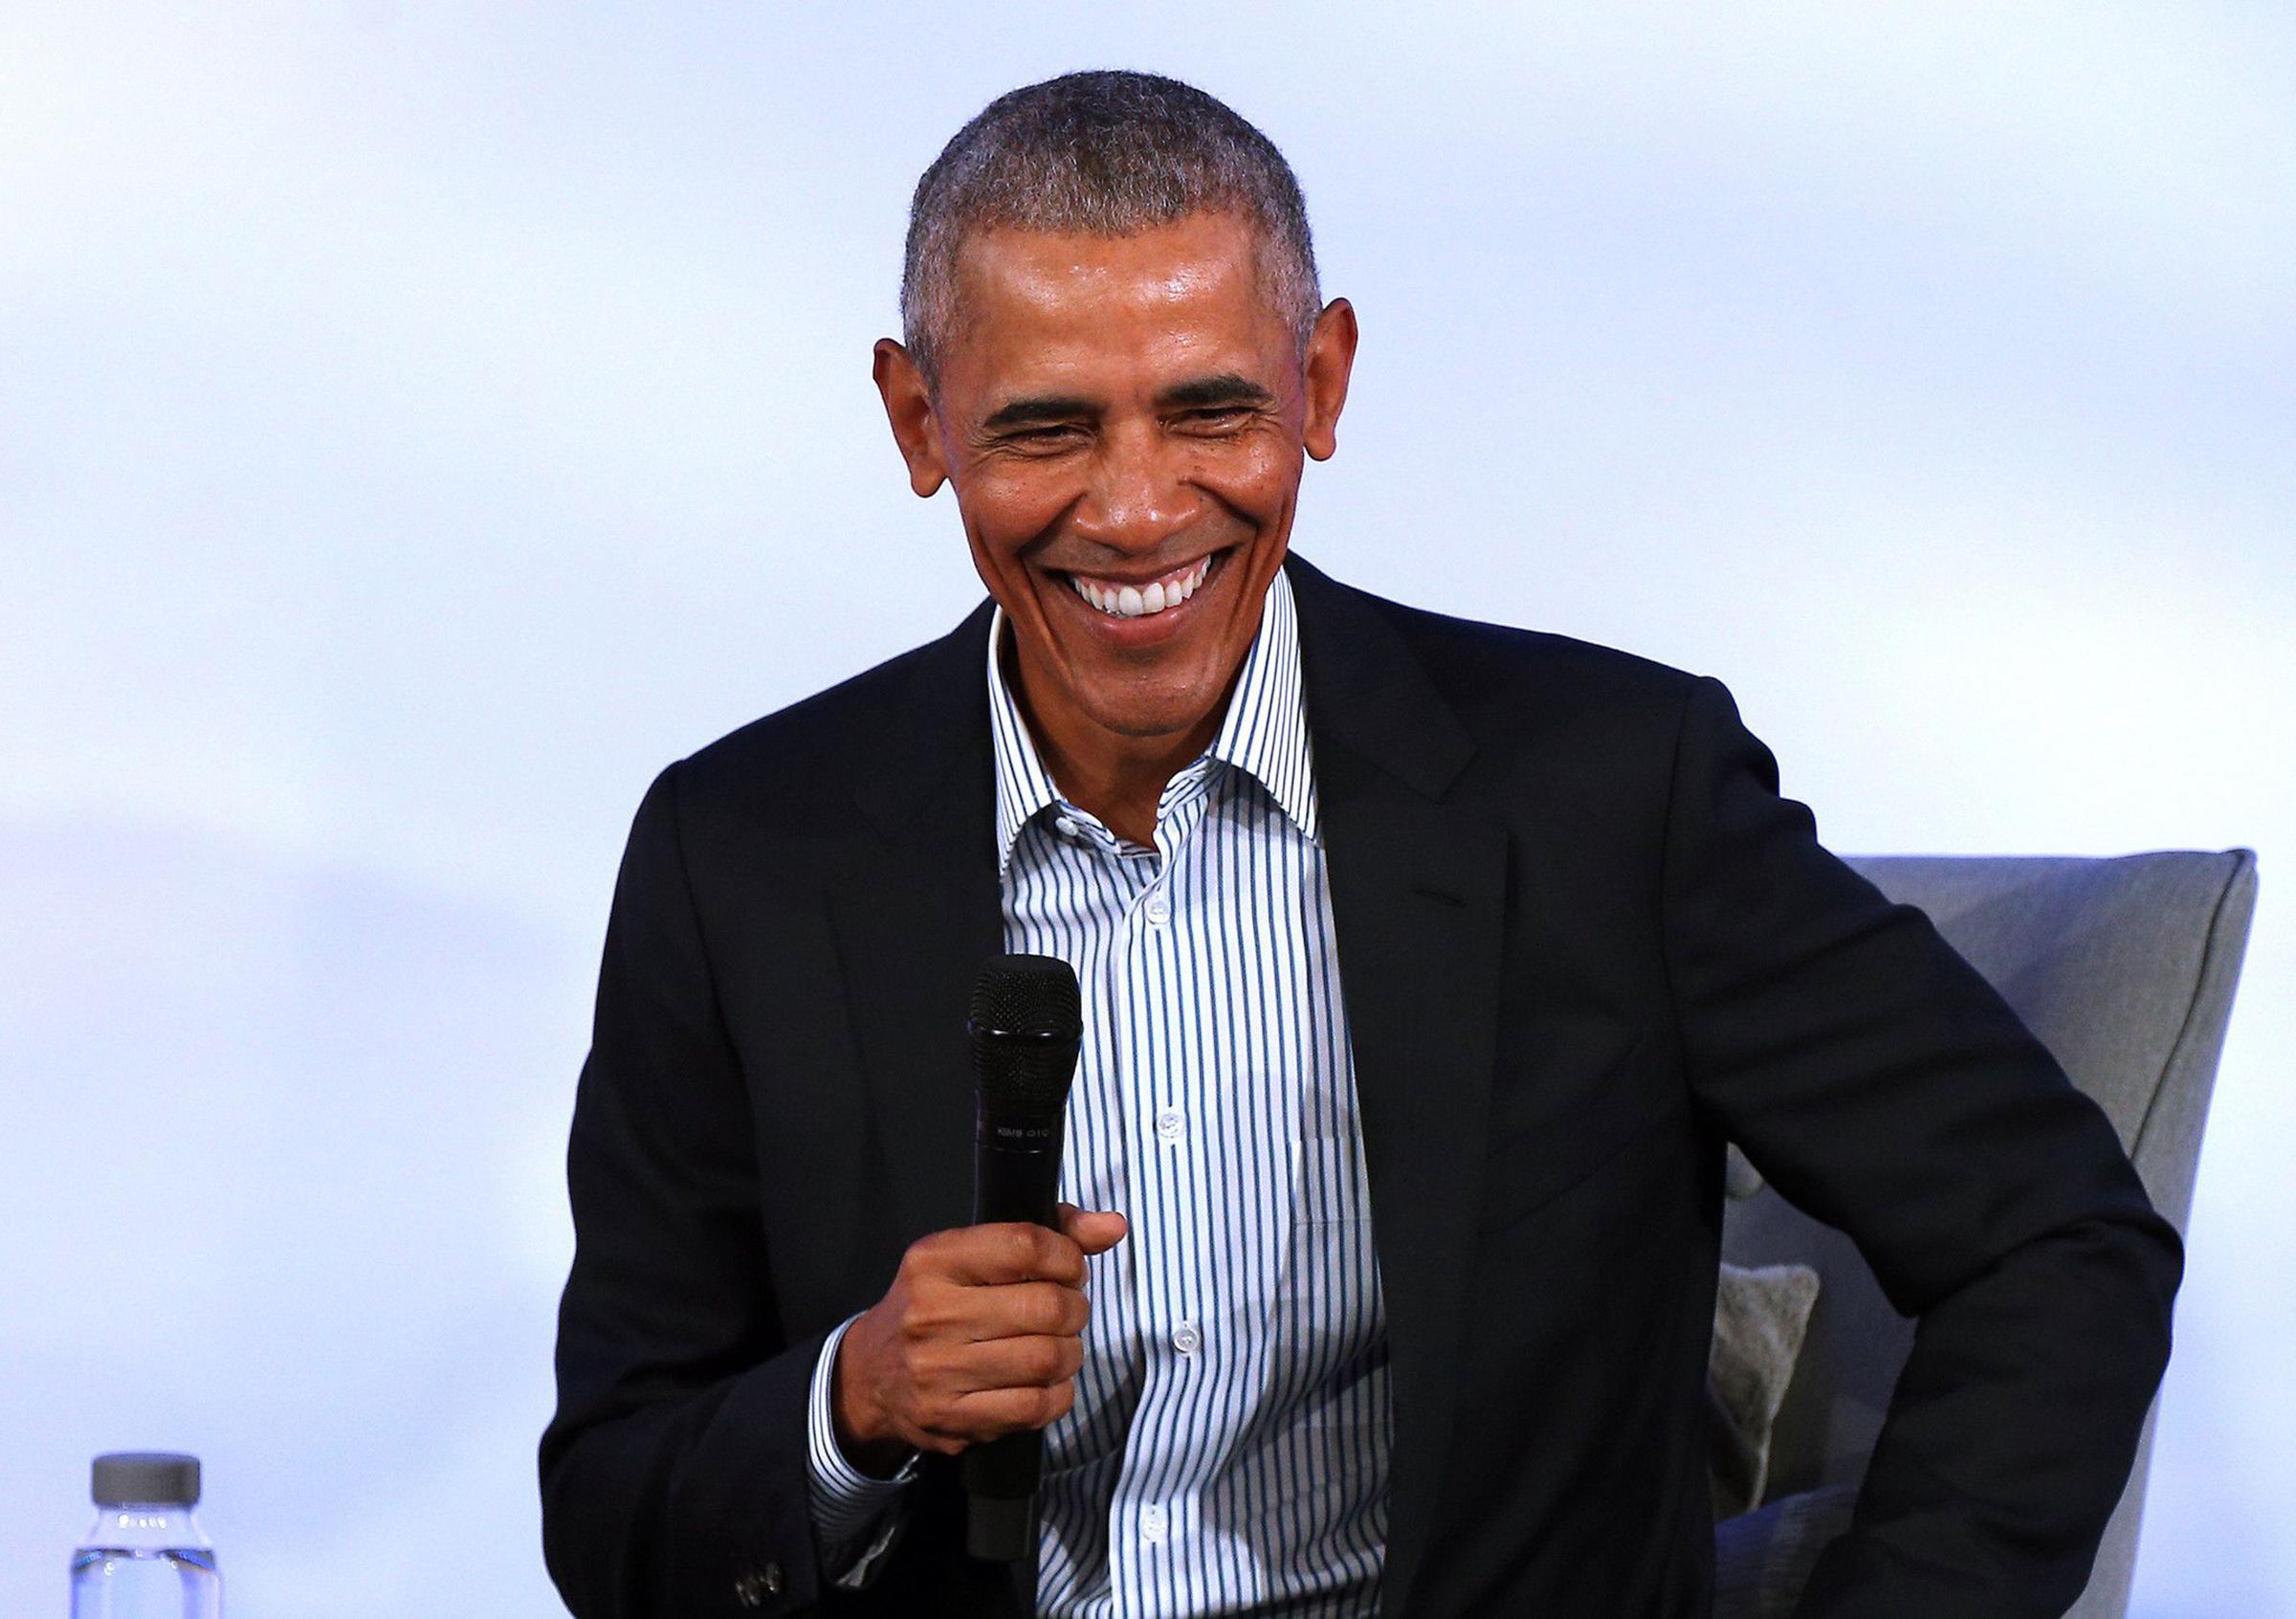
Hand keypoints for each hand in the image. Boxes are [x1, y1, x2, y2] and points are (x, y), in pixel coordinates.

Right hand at [831, 1203, 1126, 1475]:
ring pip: (1046, 1359)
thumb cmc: (938, 1303)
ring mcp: (937, 1371)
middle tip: (1068, 1311)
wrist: (873, 1373)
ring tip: (1060, 1346)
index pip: (1025, 1246)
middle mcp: (930, 1313)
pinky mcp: (950, 1418)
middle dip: (1075, 1308)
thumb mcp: (975, 1254)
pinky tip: (1048, 1382)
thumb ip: (1049, 1232)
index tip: (1070, 1268)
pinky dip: (1058, 1394)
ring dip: (1071, 1352)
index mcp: (934, 1260)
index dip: (1068, 1256)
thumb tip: (1114, 1226)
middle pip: (1045, 1307)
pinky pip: (1034, 1407)